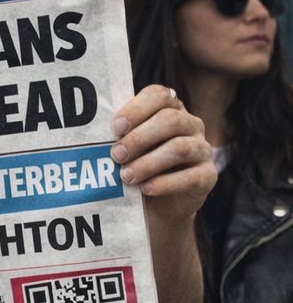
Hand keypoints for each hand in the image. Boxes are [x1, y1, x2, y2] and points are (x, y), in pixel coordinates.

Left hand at [111, 85, 214, 224]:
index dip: (137, 109)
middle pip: (170, 120)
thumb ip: (119, 136)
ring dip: (149, 162)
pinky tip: (146, 189)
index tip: (115, 127)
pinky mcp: (209, 176)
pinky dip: (165, 183)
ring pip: (180, 147)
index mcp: (170, 109)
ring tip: (126, 176)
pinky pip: (191, 176)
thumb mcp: (128, 149)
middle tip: (116, 155)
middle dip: (139, 137)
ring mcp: (203, 149)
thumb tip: (93, 132)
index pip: (160, 95)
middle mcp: (191, 125)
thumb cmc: (138, 168)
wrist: (159, 206)